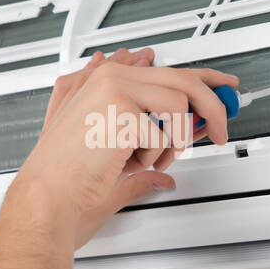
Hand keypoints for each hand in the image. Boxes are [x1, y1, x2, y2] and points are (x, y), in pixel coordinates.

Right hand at [12, 46, 238, 249]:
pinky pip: (164, 135)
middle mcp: (109, 77)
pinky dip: (152, 158)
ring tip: (147, 159)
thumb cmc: (68, 180)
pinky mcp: (122, 109)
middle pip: (182, 79)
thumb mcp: (118, 148)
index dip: (202, 77)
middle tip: (219, 129)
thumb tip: (184, 131)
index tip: (224, 84)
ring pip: (179, 105)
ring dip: (174, 141)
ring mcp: (114, 88)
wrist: (45, 198)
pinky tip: (125, 164)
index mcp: (103, 81)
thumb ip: (153, 136)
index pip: (166, 70)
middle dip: (211, 106)